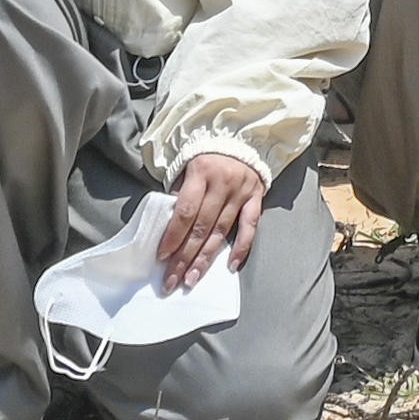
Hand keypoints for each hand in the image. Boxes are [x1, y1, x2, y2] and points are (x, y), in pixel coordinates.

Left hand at [158, 148, 267, 287]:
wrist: (240, 139)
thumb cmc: (206, 159)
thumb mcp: (186, 168)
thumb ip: (180, 194)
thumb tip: (169, 227)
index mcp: (201, 173)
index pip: (185, 211)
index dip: (173, 236)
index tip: (162, 257)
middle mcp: (222, 183)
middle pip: (201, 227)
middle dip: (185, 257)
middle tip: (172, 280)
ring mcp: (241, 193)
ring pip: (221, 231)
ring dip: (206, 259)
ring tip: (192, 279)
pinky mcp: (256, 199)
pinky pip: (250, 227)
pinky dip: (241, 248)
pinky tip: (230, 266)